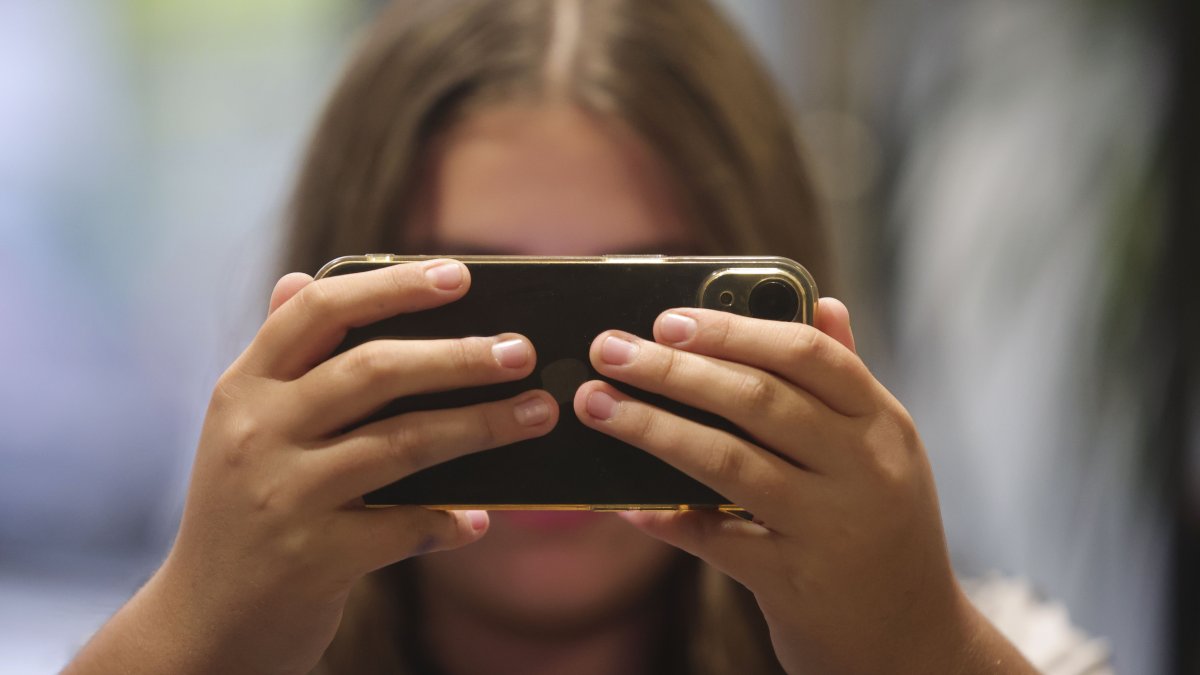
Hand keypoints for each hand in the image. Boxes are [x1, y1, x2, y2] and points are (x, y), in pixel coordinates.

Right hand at [66, 260, 557, 674]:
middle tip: (522, 351)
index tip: (461, 275)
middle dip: (458, 357)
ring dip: (480, 427)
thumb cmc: (239, 512)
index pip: (320, 312)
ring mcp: (285, 496)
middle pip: (375, 371)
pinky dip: (448, 523)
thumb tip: (301, 276)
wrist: (202, 624)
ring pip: (402, 444)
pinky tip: (479, 520)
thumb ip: (278, 357)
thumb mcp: (241, 427)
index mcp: (244, 389)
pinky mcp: (313, 558)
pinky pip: (404, 528)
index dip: (393, 287)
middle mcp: (258, 433)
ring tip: (537, 414)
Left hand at [573, 299, 1034, 673]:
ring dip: (653, 428)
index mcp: (882, 424)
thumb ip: (847, 379)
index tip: (668, 317)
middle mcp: (863, 470)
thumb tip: (821, 300)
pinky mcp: (795, 582)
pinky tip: (624, 500)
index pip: (809, 354)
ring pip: (728, 461)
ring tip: (597, 404)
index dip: (734, 329)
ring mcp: (830, 528)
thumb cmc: (885, 531)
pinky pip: (715, 540)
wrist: (914, 644)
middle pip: (758, 399)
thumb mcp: (884, 452)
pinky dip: (665, 518)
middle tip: (609, 350)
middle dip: (674, 369)